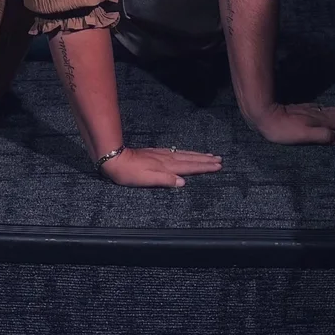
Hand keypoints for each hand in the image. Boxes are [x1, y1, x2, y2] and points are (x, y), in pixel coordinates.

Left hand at [100, 145, 224, 187]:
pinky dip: (186, 153)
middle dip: (205, 160)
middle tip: (219, 160)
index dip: (204, 167)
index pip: (190, 167)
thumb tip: (183, 182)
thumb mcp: (146, 180)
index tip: (218, 166)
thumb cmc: (129, 173)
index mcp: (167, 167)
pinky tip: (187, 153)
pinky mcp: (156, 153)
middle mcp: (167, 159)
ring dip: (198, 156)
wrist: (115, 158)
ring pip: (184, 154)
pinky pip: (177, 152)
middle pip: (190, 159)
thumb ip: (165, 180)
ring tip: (209, 155)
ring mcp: (162, 155)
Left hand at [246, 101, 334, 145]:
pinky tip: (330, 113)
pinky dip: (330, 112)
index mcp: (321, 120)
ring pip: (331, 111)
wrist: (267, 115)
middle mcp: (319, 113)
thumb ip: (323, 136)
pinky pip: (323, 110)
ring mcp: (311, 110)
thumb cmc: (284, 129)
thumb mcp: (304, 136)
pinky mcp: (304, 110)